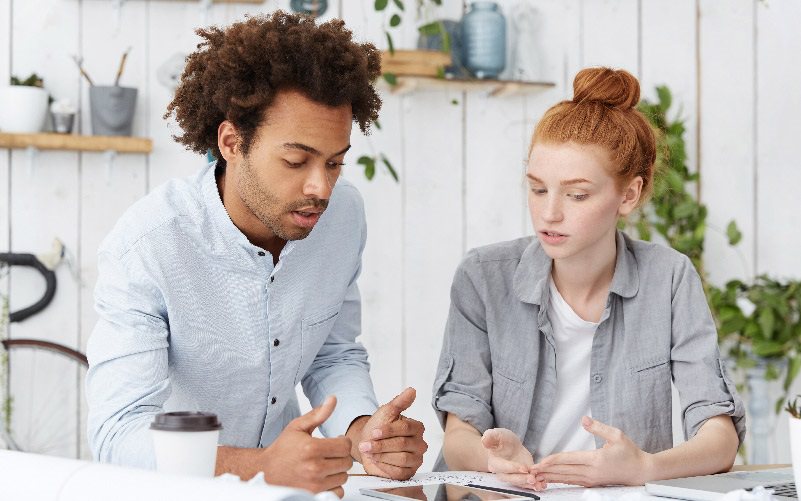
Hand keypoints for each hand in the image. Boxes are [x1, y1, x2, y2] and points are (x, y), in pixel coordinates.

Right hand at [261, 396, 352, 497]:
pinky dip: (334, 485)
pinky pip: (338, 492)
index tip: (336, 441)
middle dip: (340, 455)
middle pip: (346, 462)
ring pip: (344, 477)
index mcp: (312, 448)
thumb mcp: (298, 426)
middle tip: (330, 453)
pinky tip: (325, 477)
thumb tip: (333, 399)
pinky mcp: (314, 496)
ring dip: (337, 470)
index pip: (345, 446)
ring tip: (326, 464)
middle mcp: (314, 468)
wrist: (266, 471)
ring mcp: (315, 484)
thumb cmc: (282, 449)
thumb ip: (318, 414)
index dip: (343, 441)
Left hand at [352, 387, 427, 479]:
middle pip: (402, 444)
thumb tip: (412, 390)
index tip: (374, 432)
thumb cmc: (378, 427)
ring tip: (368, 451)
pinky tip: (375, 461)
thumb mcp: (386, 412)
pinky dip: (384, 467)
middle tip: (366, 445)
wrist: (368, 444)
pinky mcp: (408, 473)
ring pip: (401, 459)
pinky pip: (398, 472)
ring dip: (381, 455)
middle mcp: (420, 444)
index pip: (405, 428)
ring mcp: (416, 460)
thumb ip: (399, 402)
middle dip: (381, 445)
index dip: (388, 430)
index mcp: (417, 428)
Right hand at [481, 428, 538, 489]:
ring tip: (540, 483)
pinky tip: (543, 484)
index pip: (503, 468)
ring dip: (530, 484)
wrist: (509, 445)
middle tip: (532, 479)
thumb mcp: (496, 434)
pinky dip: (535, 485)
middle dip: (522, 479)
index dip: (513, 468)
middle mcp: (502, 473)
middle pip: (512, 479)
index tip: (524, 468)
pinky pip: (528, 483)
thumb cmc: (501, 439)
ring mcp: (513, 476)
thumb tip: (484, 440)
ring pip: (520, 483)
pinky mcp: (522, 477)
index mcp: (494, 463)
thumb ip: (490, 437)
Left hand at [529, 416, 652, 489]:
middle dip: (546, 471)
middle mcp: (591, 472)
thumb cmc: (629, 452)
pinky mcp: (592, 483)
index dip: (553, 460)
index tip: (540, 462)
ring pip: (566, 478)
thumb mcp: (617, 435)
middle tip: (530, 471)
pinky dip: (560, 480)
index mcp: (595, 459)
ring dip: (550, 477)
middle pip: (564, 471)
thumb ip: (599, 428)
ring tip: (535, 477)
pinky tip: (551, 479)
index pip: (569, 459)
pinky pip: (572, 481)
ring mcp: (591, 479)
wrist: (640, 472)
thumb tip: (584, 419)